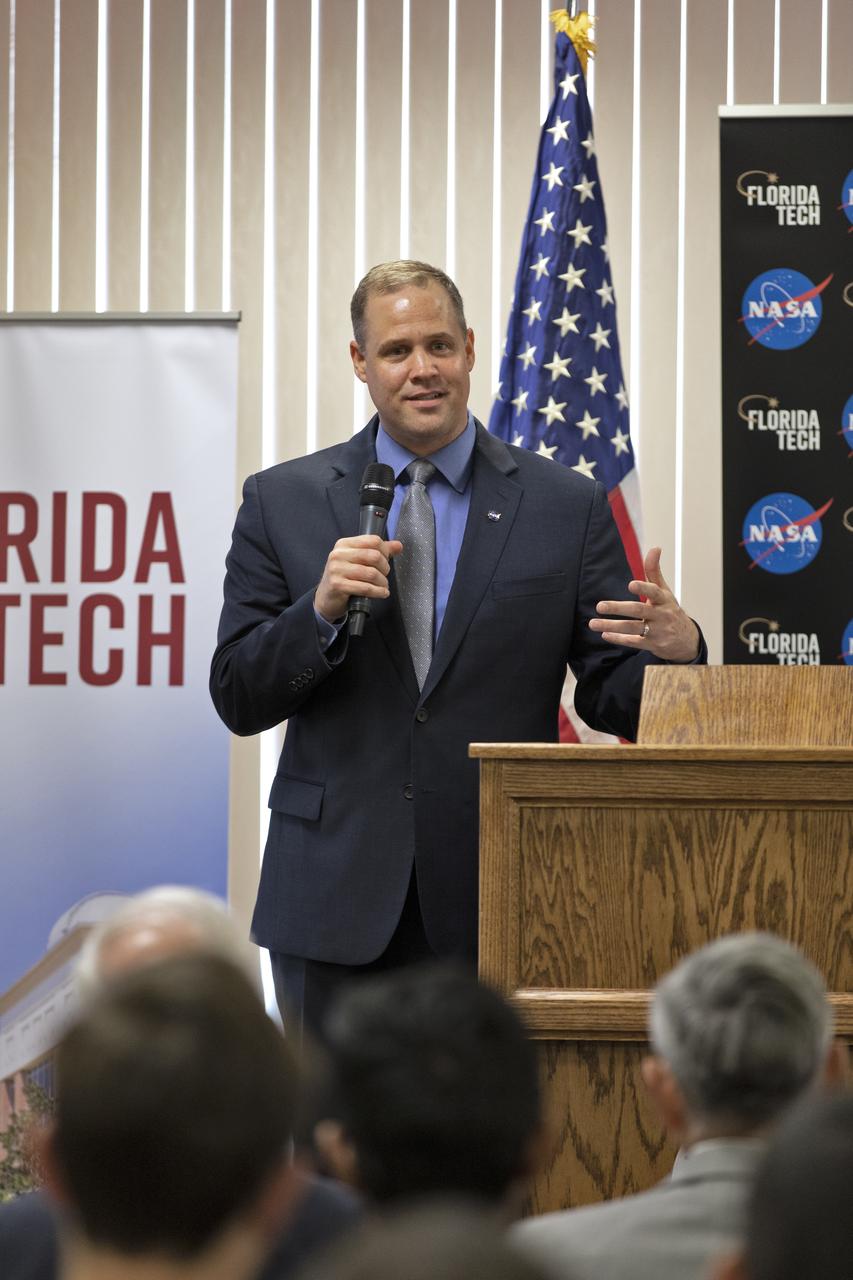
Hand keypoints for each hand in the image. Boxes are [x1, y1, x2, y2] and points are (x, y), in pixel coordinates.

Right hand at [315, 535, 402, 622]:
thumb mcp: (359, 561)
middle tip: (384, 575)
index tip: (386, 560)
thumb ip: (379, 551)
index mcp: (344, 544)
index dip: (385, 551)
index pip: (373, 541)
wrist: (327, 598)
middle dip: (385, 568)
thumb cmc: (344, 577)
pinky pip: (365, 588)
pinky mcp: (338, 585)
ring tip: (383, 586)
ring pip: (371, 573)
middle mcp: (338, 554)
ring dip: (382, 582)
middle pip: (374, 556)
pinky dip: (378, 592)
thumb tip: (398, 546)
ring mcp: (336, 570)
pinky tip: (382, 593)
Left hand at [588, 546, 699, 662]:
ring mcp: (658, 631)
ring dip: (612, 626)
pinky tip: (605, 635)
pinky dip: (619, 639)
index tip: (631, 585)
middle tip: (599, 606)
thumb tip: (655, 548)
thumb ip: (654, 571)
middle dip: (618, 608)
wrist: (686, 640)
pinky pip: (634, 642)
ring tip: (593, 623)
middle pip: (639, 610)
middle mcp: (661, 615)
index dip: (643, 588)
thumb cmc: (670, 611)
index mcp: (664, 599)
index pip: (654, 592)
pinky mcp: (652, 645)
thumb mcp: (665, 591)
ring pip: (633, 628)